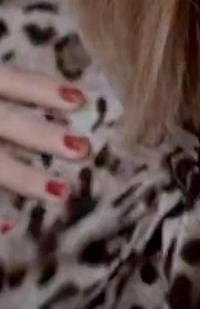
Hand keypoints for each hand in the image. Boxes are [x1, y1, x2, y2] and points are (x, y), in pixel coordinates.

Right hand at [0, 65, 88, 205]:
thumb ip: (11, 83)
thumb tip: (74, 93)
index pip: (9, 79)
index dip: (41, 89)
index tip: (80, 99)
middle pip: (4, 122)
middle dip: (40, 136)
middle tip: (83, 149)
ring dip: (22, 178)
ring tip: (60, 192)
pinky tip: (11, 228)